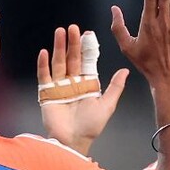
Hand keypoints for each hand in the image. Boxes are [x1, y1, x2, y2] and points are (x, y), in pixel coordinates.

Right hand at [37, 24, 128, 154]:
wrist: (74, 141)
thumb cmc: (91, 126)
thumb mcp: (107, 105)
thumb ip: (115, 87)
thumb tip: (125, 70)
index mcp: (87, 84)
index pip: (86, 62)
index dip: (86, 48)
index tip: (87, 34)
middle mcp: (72, 83)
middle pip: (72, 59)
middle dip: (72, 43)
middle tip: (73, 28)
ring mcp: (59, 87)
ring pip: (58, 63)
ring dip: (58, 48)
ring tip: (60, 32)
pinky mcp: (46, 93)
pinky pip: (44, 76)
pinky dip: (44, 65)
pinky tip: (45, 52)